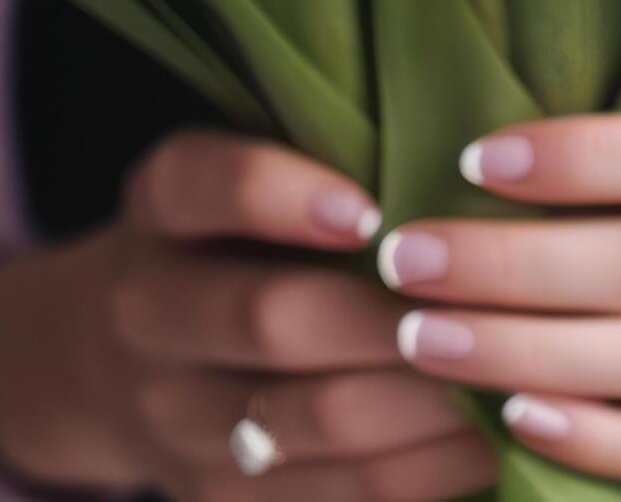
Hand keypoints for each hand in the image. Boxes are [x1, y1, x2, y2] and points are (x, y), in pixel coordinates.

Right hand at [0, 130, 497, 500]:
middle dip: (391, 319)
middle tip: (489, 308)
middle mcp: (147, 310)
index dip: (283, 195)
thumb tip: (470, 153)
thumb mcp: (239, 188)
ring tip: (510, 381)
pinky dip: (418, 472)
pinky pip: (330, 494)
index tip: (374, 212)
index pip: (204, 187)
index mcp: (160, 210)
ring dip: (424, 404)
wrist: (110, 368)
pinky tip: (484, 445)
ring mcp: (173, 415)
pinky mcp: (213, 495)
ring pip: (311, 417)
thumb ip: (328, 160)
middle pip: (270, 317)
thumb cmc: (231, 248)